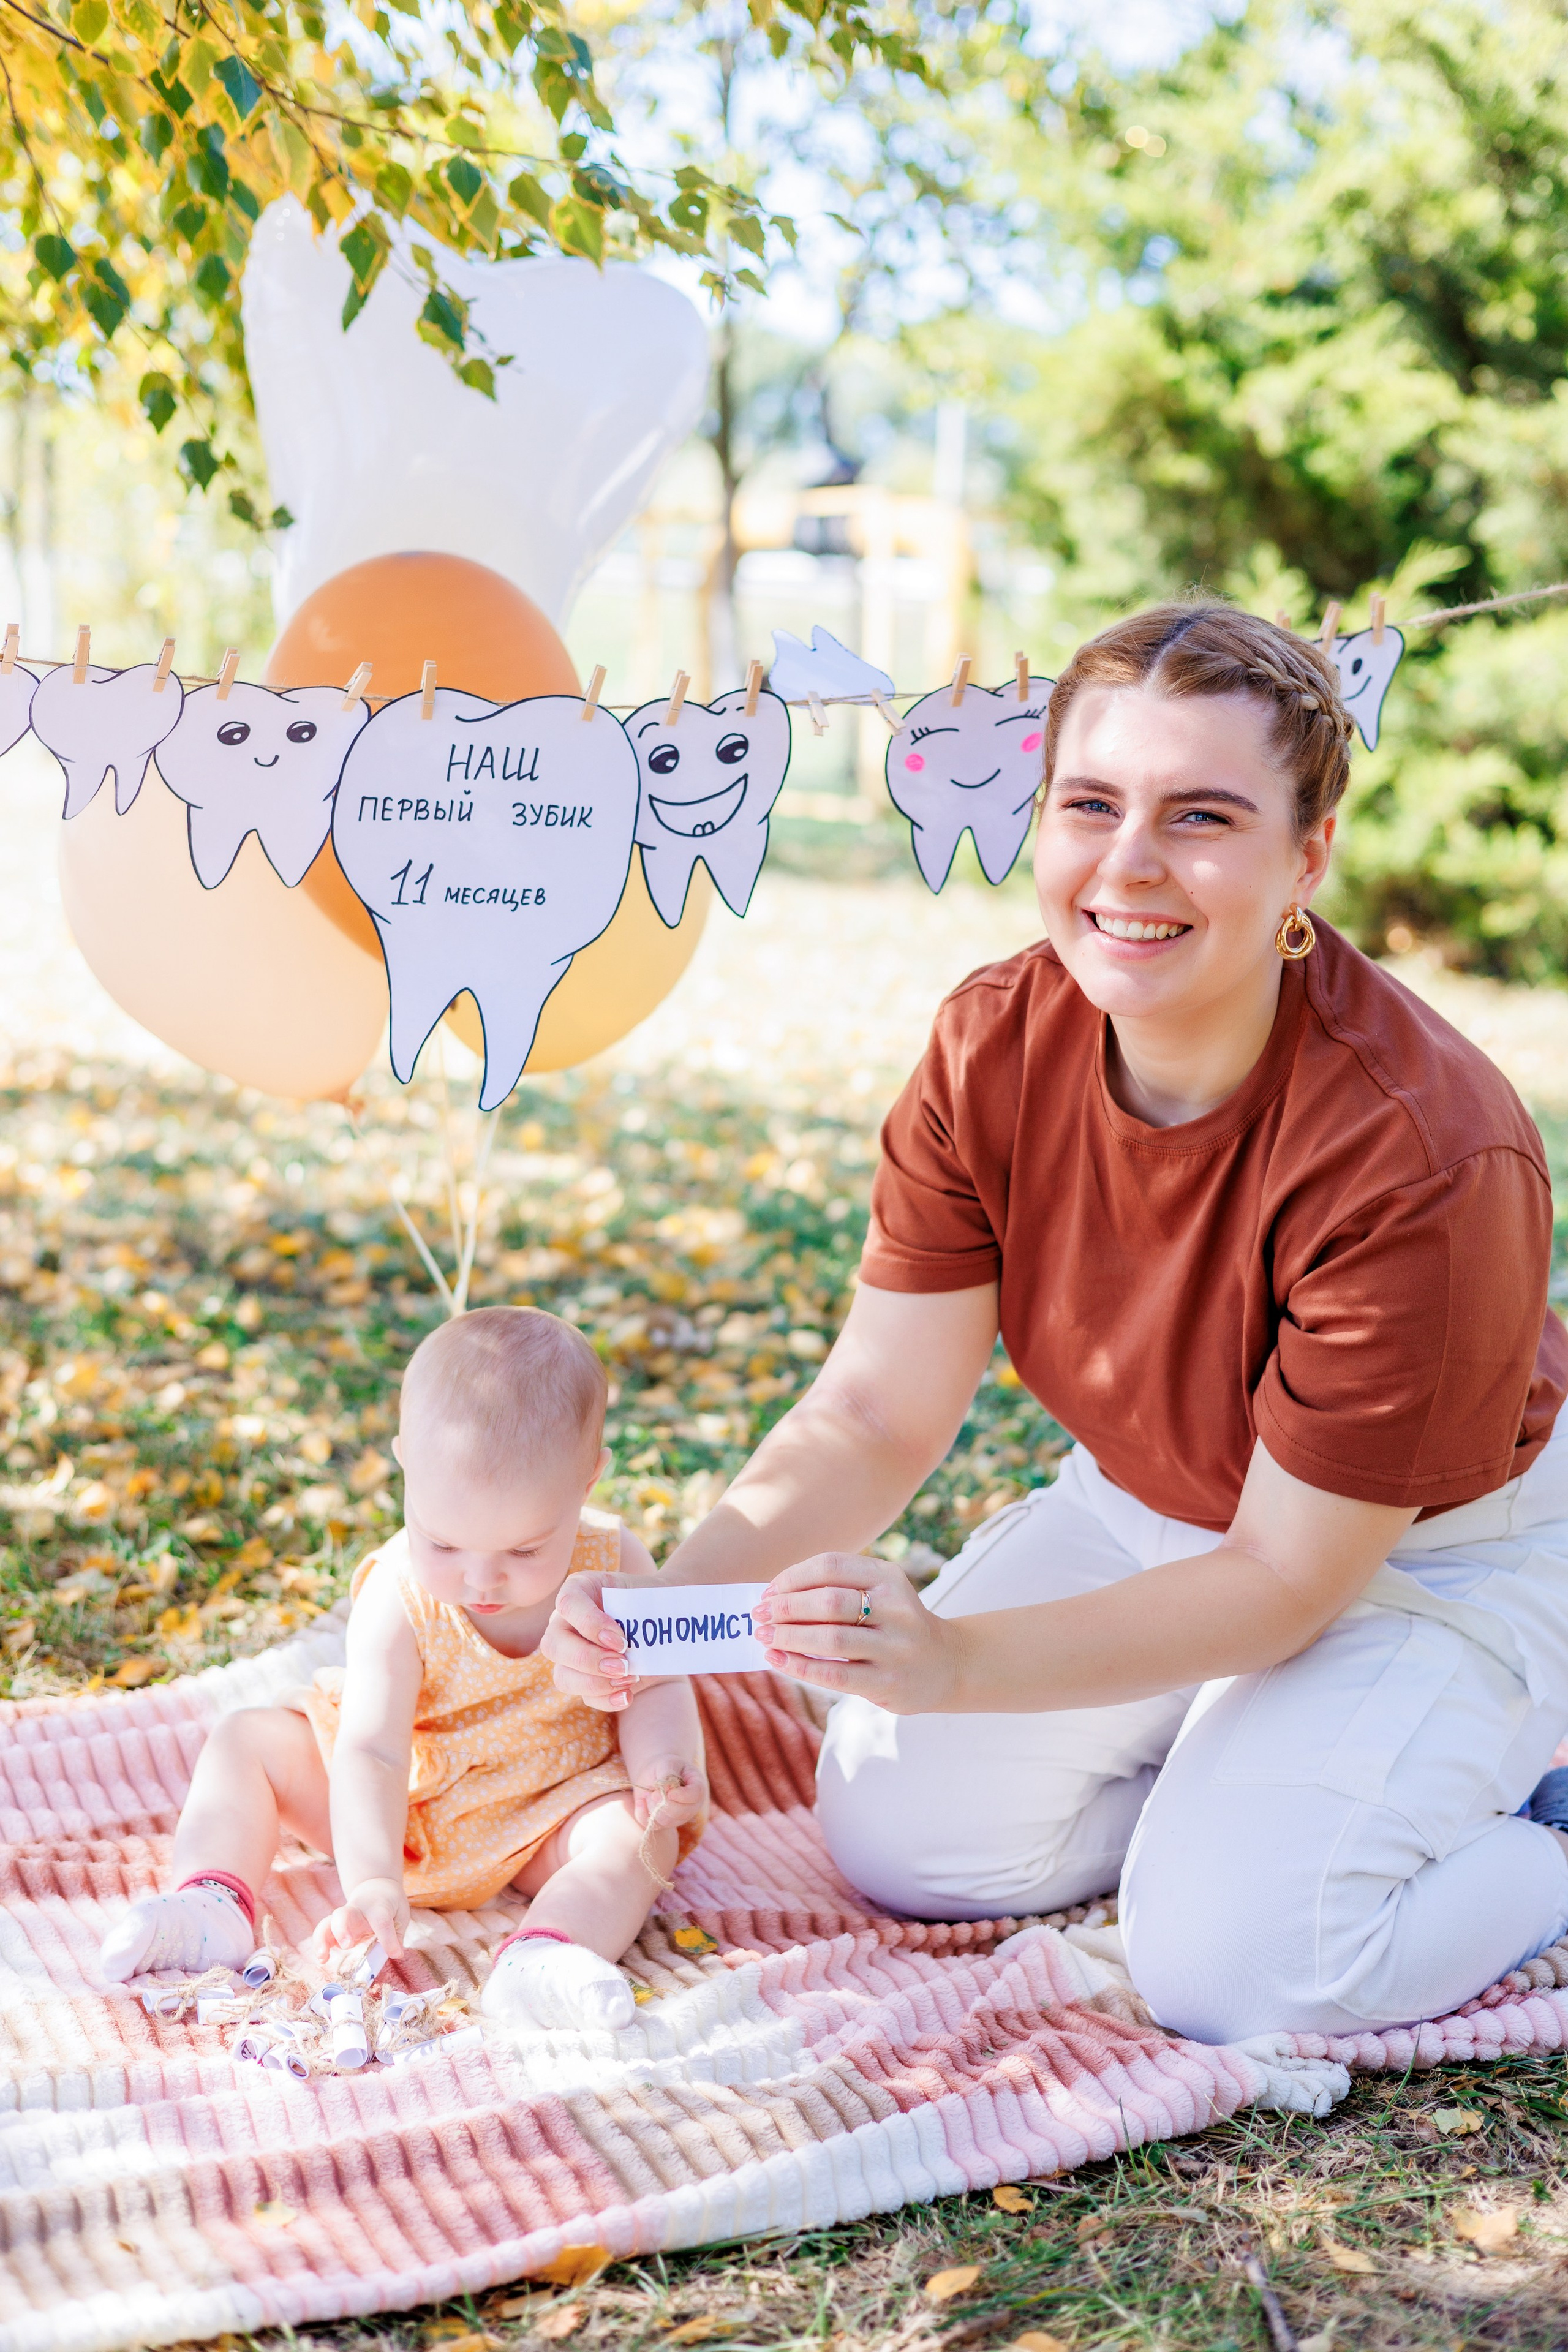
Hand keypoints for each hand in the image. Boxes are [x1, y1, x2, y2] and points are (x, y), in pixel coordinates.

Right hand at [310, 1876, 408, 1966]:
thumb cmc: (390, 1903)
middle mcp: (358, 1910)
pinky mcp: (336, 1926)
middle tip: (347, 1945)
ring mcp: (344, 1917)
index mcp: (378, 1906)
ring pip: (329, 1923)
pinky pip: (323, 1932)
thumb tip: (395, 1954)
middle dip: (342, 1930)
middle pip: (345, 1915)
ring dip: (323, 1939)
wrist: (375, 1886)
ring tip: (323, 1956)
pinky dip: (320, 1944)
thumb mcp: (401, 1913)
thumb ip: (397, 1933)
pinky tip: (322, 1959)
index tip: (395, 1954)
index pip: (382, 1921)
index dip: (388, 1939)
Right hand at [541, 1566, 658, 1711]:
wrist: (664, 1621)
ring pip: (563, 1677)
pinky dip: (606, 1699)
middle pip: (553, 1645)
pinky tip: (627, 1695)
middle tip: (623, 1665)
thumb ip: (638, 1611)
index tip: (621, 1639)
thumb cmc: (652, 1602)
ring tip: (630, 1678)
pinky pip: (585, 1697)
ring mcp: (571, 1654)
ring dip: (596, 1684)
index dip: (590, 1624)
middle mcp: (566, 1622)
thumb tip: (633, 1643)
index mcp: (578, 1590)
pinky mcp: (585, 1679)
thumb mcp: (646, 1595)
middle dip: (588, 1660)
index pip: (567, 1604)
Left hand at [632, 1759, 706, 1830]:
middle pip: (683, 1812)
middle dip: (666, 1804)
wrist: (654, 1774)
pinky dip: (643, 1814)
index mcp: (697, 1786)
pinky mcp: (665, 1823)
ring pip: (668, 1821)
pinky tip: (641, 1802)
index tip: (669, 1793)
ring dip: (655, 1808)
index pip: (696, 1795)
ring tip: (651, 1794)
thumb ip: (667, 1774)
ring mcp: (679, 1816)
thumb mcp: (666, 1764)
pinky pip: (654, 1825)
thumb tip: (665, 1790)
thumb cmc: (664, 1766)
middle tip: (654, 1793)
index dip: (683, 1796)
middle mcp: (691, 1804)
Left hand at [753, 1553, 963, 1714]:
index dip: (792, 1577)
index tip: (768, 1592)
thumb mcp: (878, 1594)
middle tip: (760, 1615)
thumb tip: (773, 1596)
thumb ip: (836, 1589)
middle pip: (829, 1601)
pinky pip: (835, 1675)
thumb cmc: (895, 1625)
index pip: (831, 1566)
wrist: (947, 1664)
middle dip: (786, 1607)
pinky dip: (799, 1666)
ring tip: (764, 1636)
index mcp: (889, 1577)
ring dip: (789, 1636)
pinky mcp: (889, 1683)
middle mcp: (897, 1609)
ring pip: (830, 1639)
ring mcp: (895, 1648)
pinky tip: (778, 1659)